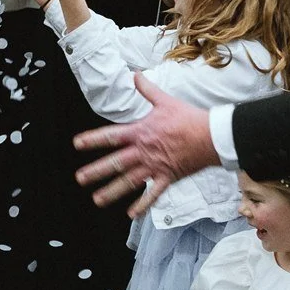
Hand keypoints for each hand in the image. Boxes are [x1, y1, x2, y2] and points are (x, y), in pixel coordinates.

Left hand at [72, 74, 217, 214]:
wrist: (212, 136)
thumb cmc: (189, 118)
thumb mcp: (165, 101)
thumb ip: (147, 90)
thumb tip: (135, 75)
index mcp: (141, 133)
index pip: (111, 136)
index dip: (93, 140)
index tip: (77, 144)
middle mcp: (144, 151)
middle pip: (115, 163)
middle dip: (96, 171)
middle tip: (80, 178)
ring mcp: (155, 166)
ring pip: (129, 181)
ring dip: (112, 192)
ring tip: (97, 199)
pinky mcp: (168, 177)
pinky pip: (153, 194)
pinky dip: (142, 205)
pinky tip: (131, 215)